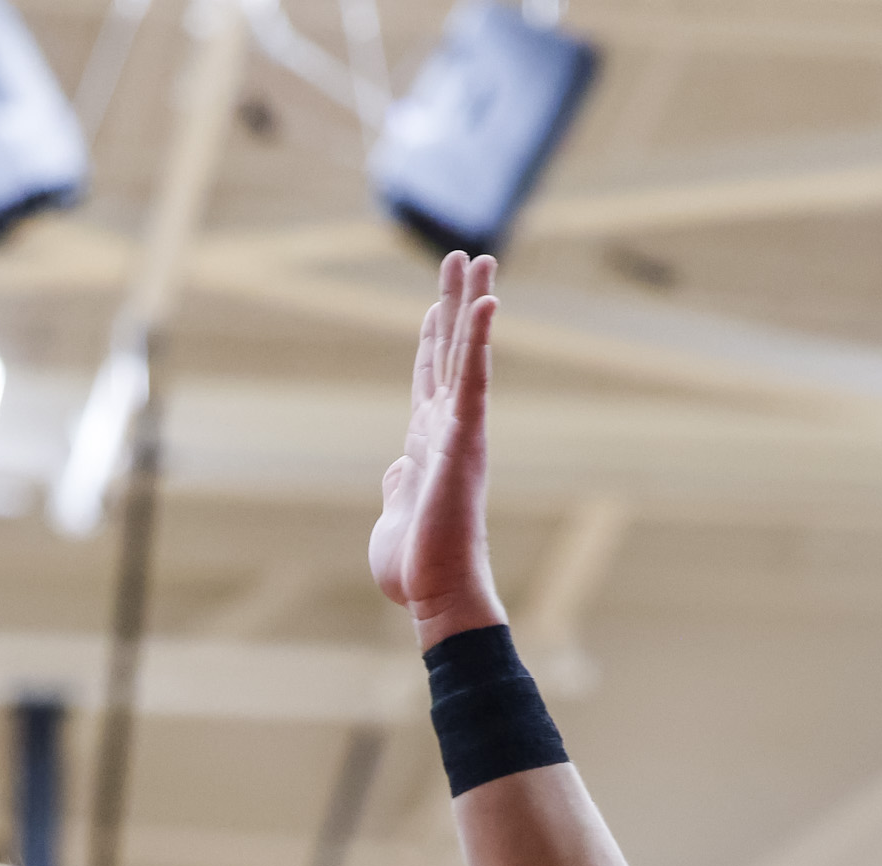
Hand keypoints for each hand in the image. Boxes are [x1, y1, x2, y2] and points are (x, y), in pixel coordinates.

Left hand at [370, 249, 507, 648]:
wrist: (435, 594)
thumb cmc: (416, 567)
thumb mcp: (396, 514)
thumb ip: (399, 485)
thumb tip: (399, 466)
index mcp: (428, 444)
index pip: (432, 379)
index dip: (434, 338)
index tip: (437, 302)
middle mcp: (449, 430)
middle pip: (453, 352)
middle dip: (456, 302)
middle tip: (463, 256)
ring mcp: (460, 432)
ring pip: (467, 354)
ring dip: (471, 304)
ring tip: (476, 259)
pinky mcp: (465, 441)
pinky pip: (475, 381)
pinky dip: (480, 340)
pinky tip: (485, 303)